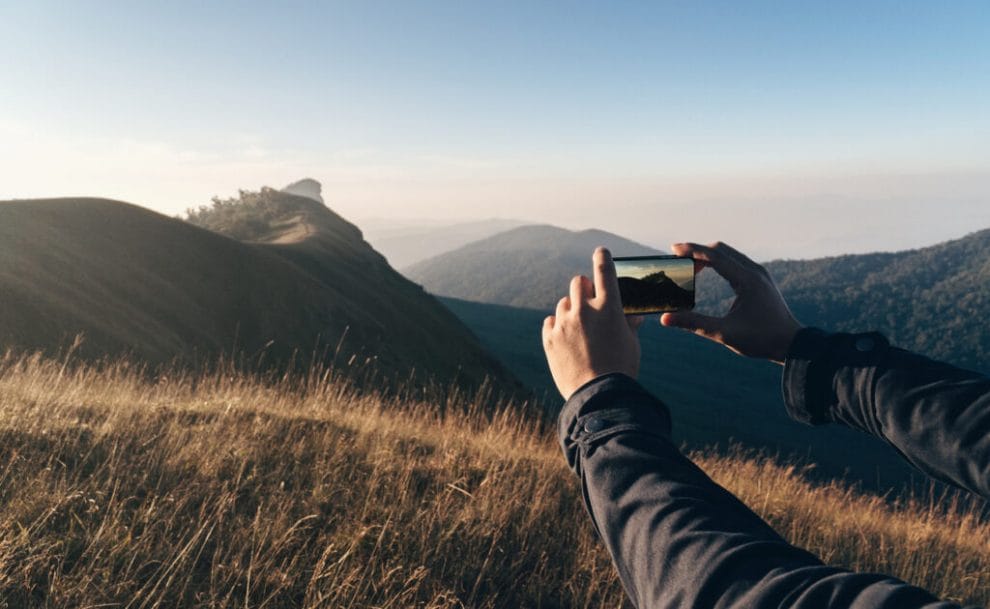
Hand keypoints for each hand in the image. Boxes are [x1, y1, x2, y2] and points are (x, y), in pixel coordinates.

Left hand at [542, 247, 642, 399]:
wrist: (598, 396)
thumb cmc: (621, 368)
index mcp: (609, 307)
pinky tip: (566, 337)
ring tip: (580, 328)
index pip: (604, 270)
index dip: (602, 257)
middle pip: (578, 283)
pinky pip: (550, 322)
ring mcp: (564, 324)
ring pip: (563, 303)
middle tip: (590, 300)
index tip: (600, 252)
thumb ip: (629, 323)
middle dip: (585, 288)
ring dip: (571, 310)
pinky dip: (557, 326)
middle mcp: (584, 310)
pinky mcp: (549, 339)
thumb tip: (632, 315)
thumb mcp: (631, 343)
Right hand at [661, 242, 801, 363]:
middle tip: (679, 262)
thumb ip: (694, 323)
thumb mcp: (724, 333)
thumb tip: (666, 319)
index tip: (673, 249)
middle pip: (721, 250)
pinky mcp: (760, 279)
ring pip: (729, 254)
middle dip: (698, 252)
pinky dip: (719, 263)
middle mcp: (754, 271)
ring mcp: (759, 274)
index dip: (692, 250)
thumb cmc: (761, 340)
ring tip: (691, 268)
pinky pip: (736, 262)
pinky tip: (709, 272)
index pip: (715, 256)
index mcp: (747, 280)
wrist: (791, 344)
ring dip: (708, 256)